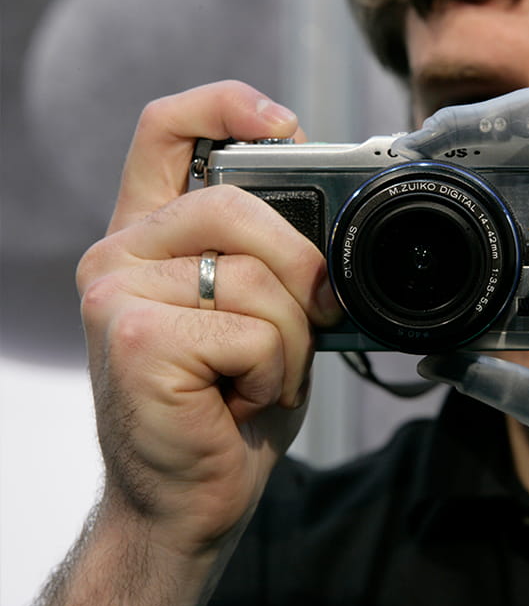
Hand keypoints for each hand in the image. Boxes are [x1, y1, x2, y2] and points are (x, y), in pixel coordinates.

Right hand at [76, 81, 339, 555]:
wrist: (185, 499)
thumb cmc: (225, 407)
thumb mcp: (259, 316)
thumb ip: (274, 260)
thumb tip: (334, 217)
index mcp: (152, 238)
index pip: (168, 130)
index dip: (226, 105)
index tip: (284, 124)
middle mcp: (121, 254)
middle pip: (234, 203)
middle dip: (300, 266)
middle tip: (314, 316)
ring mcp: (117, 293)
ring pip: (254, 275)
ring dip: (289, 339)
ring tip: (260, 376)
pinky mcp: (134, 338)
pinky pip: (250, 330)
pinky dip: (272, 372)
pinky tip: (238, 400)